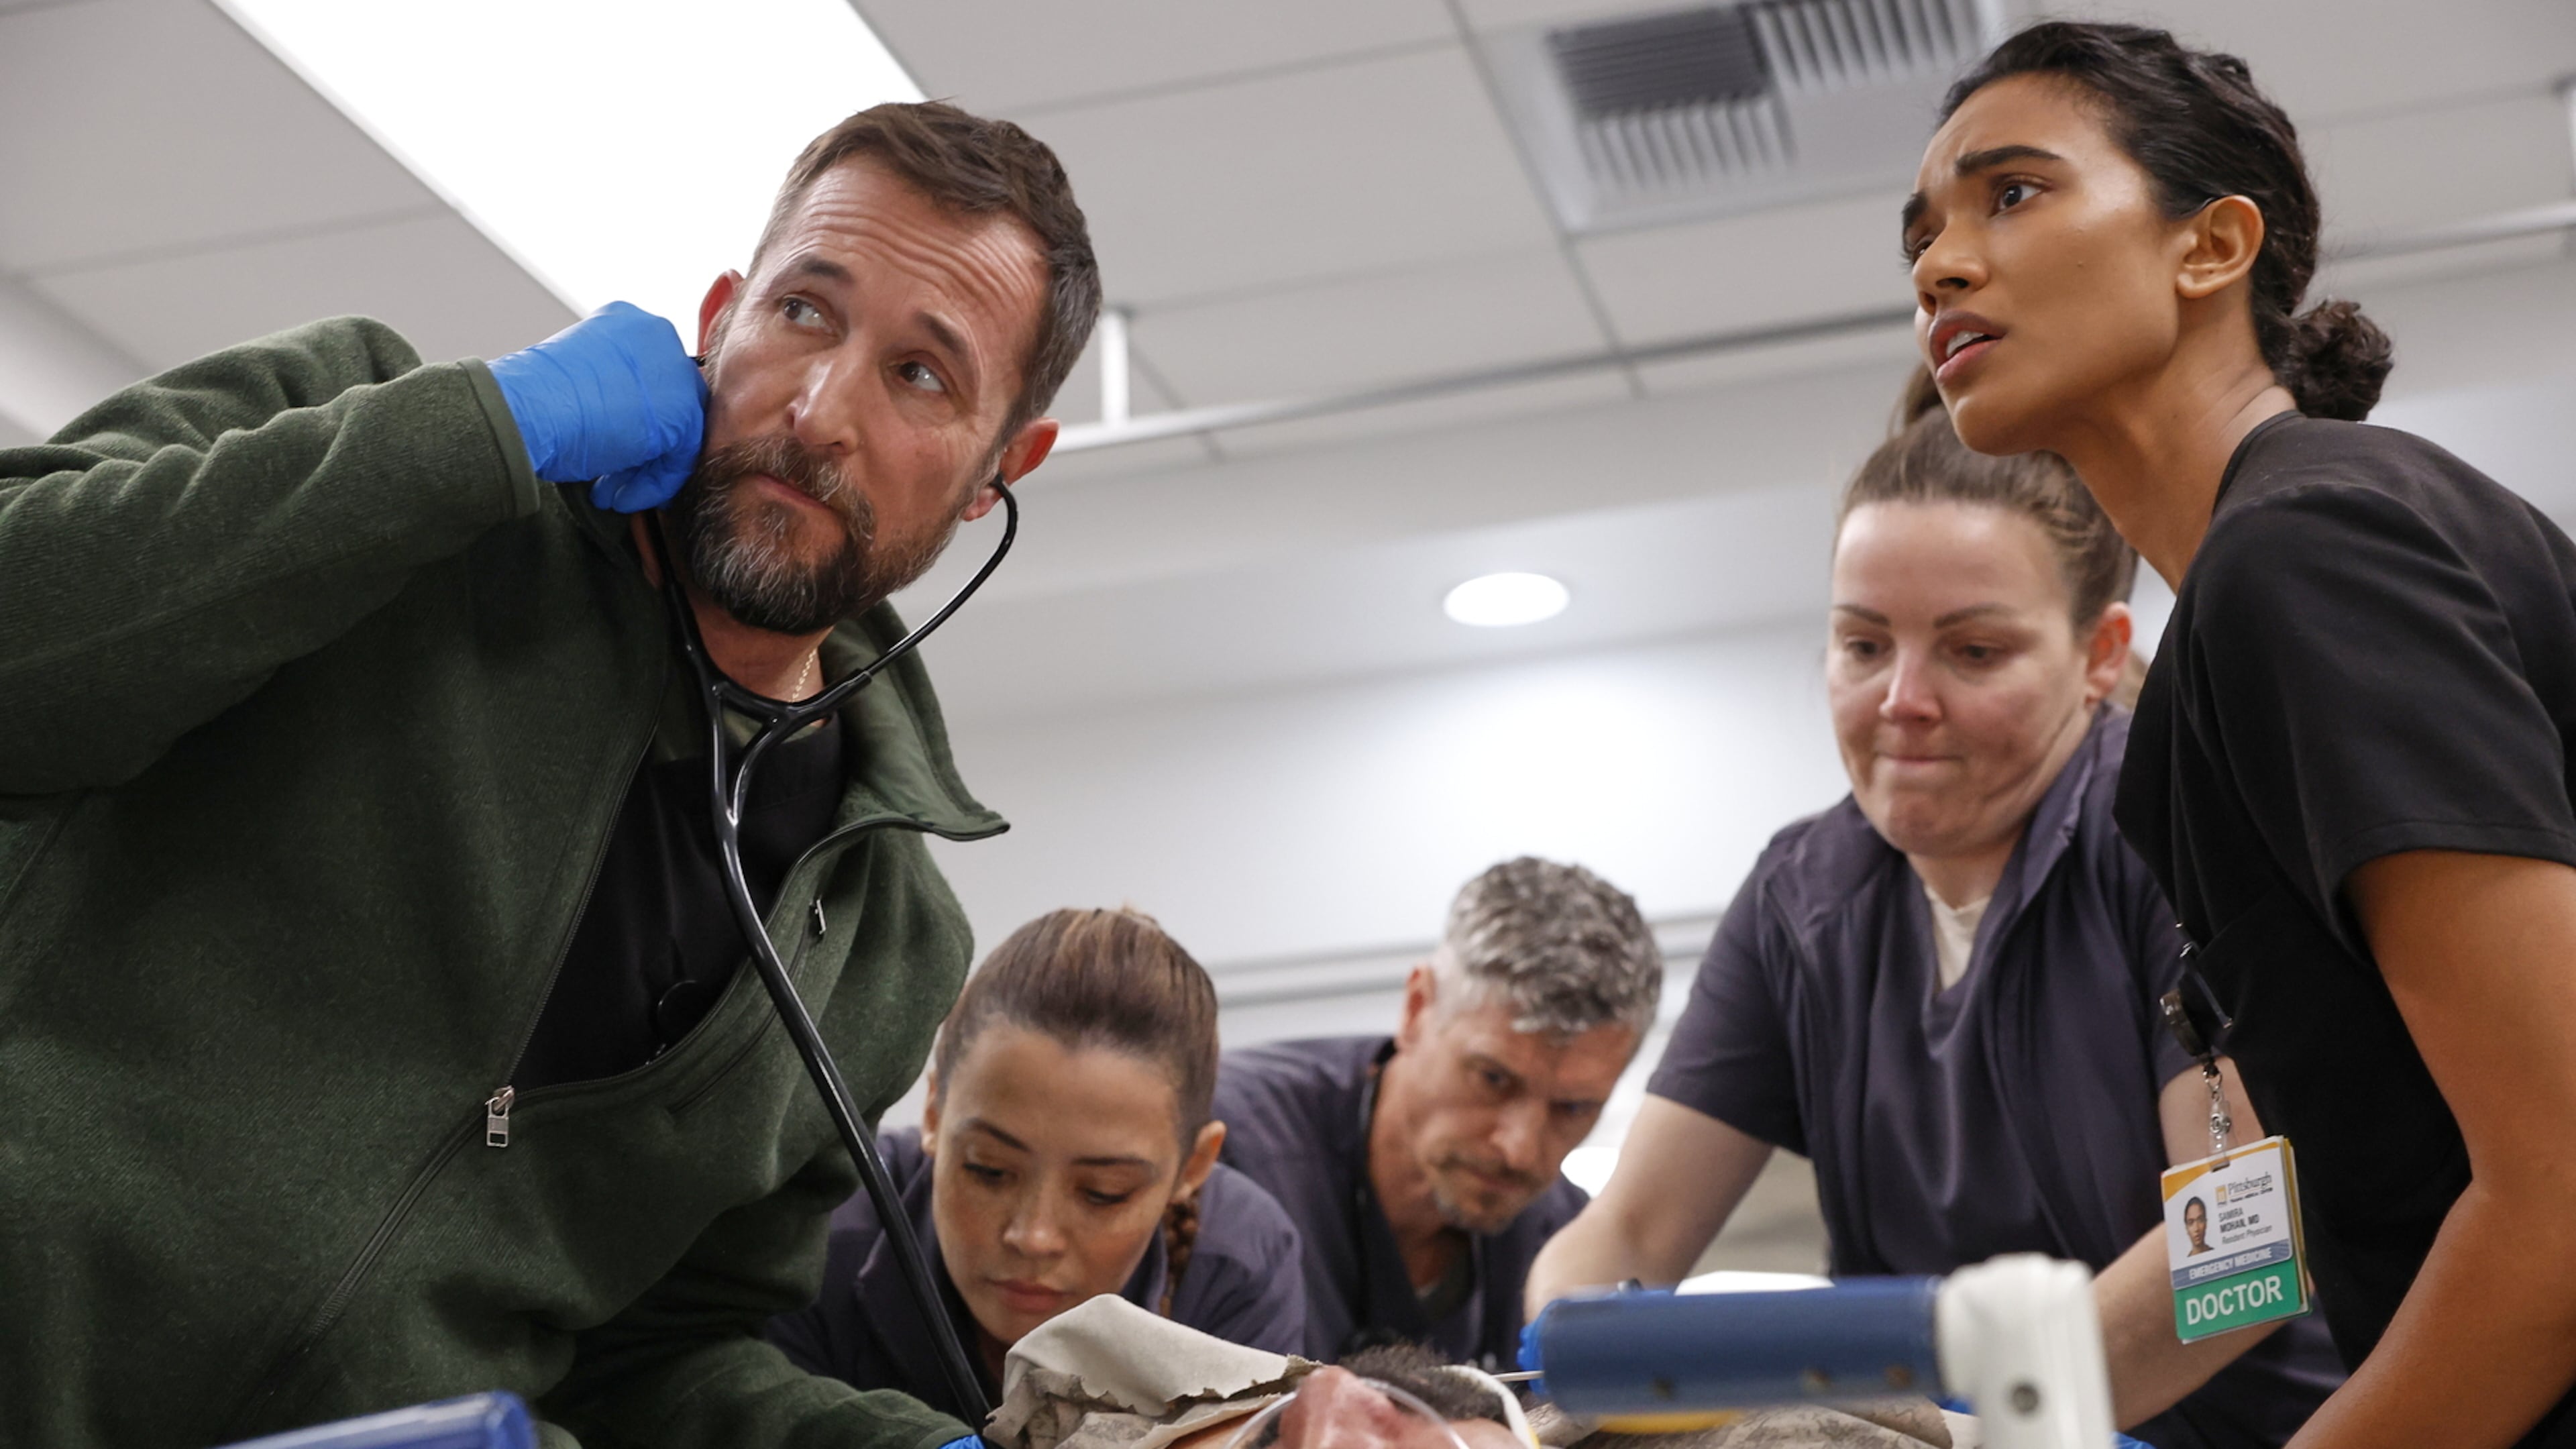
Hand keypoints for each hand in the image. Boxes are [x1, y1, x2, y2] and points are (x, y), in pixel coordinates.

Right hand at [485, 301, 706, 511]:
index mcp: (627, 322)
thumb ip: (611, 391)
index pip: (651, 378)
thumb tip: (626, 425)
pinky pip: (680, 456)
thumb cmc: (533, 401)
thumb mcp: (577, 382)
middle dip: (641, 448)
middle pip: (670, 403)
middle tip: (613, 477)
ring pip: (678, 432)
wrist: (522, 412)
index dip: (633, 421)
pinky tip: (621, 497)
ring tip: (611, 493)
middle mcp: (655, 335)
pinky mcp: (681, 410)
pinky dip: (653, 483)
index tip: (613, 448)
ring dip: (643, 470)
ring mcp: (672, 370)